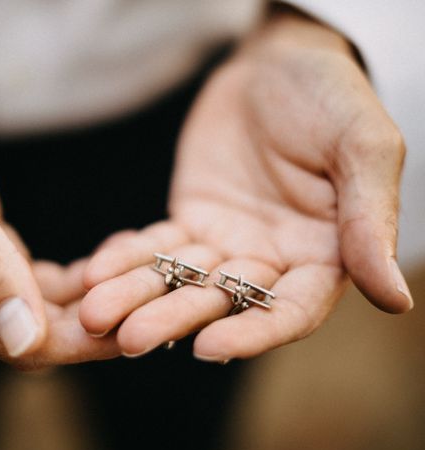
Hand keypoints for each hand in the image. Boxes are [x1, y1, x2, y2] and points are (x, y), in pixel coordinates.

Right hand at [0, 18, 117, 367]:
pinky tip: (102, 266)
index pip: (11, 342)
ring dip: (82, 303)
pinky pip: (24, 280)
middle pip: (25, 332)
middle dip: (88, 324)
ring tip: (138, 286)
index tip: (134, 330)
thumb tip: (23, 340)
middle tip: (151, 305)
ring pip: (30, 308)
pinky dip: (62, 279)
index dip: (76, 342)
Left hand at [79, 8, 411, 360]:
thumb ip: (370, 220)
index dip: (252, 333)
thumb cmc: (331, 98)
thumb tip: (394, 299)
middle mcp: (272, 260)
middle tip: (129, 339)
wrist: (276, 63)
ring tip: (94, 312)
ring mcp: (227, 243)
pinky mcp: (190, 221)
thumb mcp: (362, 147)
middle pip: (220, 302)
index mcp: (323, 256)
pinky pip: (156, 246)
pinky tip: (94, 272)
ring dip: (137, 297)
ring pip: (179, 280)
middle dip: (173, 319)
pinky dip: (126, 259)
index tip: (207, 347)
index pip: (288, 310)